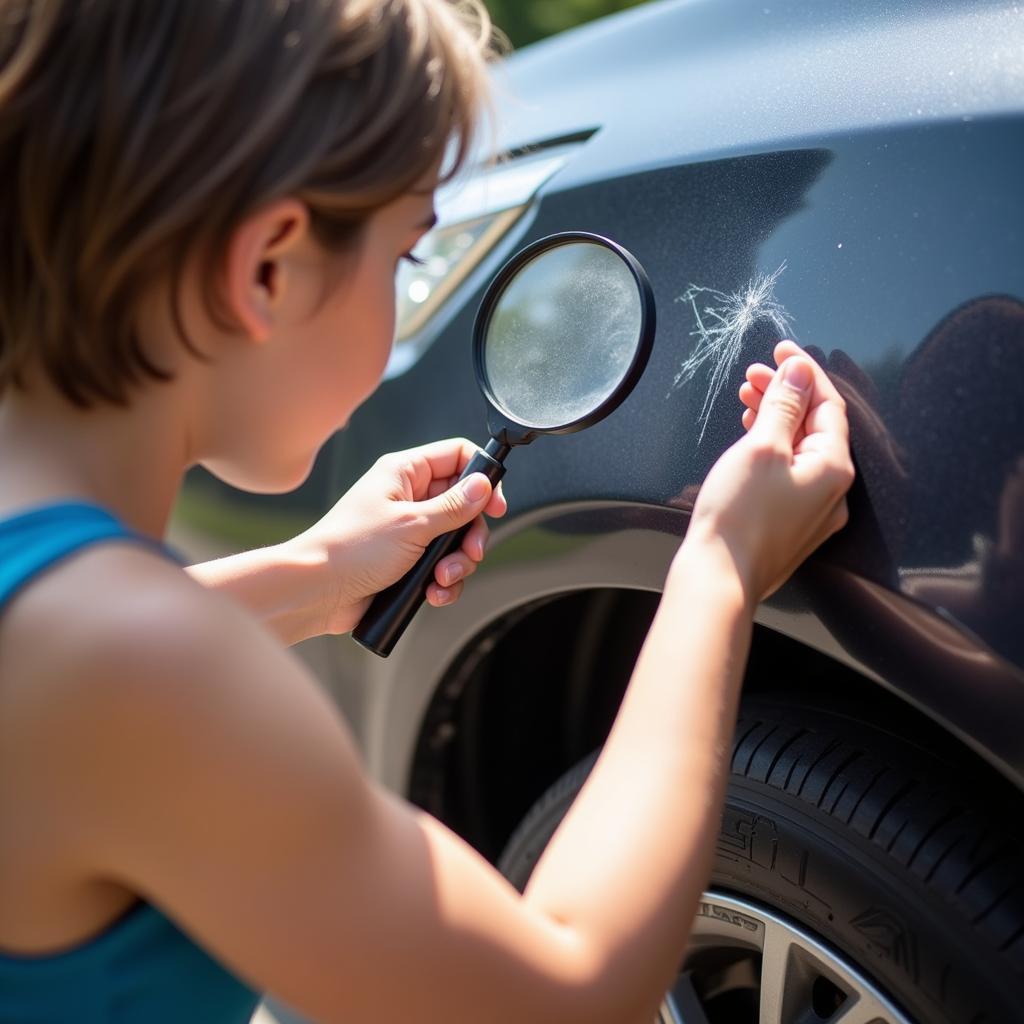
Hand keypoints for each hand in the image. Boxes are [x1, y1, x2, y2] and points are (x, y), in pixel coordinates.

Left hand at [290, 438, 506, 634]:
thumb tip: (483, 485)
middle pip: (463, 505)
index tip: (494, 506)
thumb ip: (453, 506)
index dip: (482, 477)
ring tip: (441, 579)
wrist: (316, 592)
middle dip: (470, 535)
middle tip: (469, 553)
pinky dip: (443, 582)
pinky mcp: (406, 560)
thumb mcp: (411, 524)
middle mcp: (407, 497)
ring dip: (457, 564)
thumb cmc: (349, 550)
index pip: (457, 456)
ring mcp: (407, 529)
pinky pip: (440, 566)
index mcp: (404, 473)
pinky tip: (433, 593)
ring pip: (454, 540)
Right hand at [678, 341, 854, 602]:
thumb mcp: (761, 446)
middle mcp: (832, 490)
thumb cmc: (739, 517)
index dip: (804, 371)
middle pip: (815, 425)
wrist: (720, 577)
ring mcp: (814, 511)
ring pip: (801, 448)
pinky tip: (750, 438)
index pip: (828, 404)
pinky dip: (773, 448)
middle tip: (753, 374)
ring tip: (746, 400)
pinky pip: (791, 472)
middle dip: (786, 394)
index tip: (780, 349)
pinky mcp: (792, 524)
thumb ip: (784, 405)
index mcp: (833, 467)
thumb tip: (799, 371)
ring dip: (776, 419)